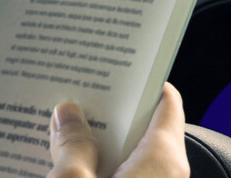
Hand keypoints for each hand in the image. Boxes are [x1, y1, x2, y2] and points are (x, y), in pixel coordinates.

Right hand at [47, 82, 188, 177]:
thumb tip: (68, 115)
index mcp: (162, 163)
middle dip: (109, 113)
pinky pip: (122, 176)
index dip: (142, 80)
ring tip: (63, 131)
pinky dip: (100, 169)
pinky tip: (68, 166)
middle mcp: (165, 177)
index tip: (116, 64)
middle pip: (143, 131)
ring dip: (99, 147)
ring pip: (130, 159)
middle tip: (77, 95)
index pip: (167, 103)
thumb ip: (72, 146)